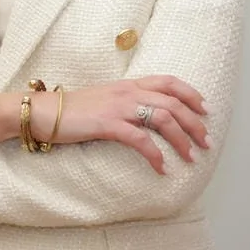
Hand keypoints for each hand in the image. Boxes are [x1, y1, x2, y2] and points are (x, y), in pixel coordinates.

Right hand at [49, 76, 209, 172]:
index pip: (169, 82)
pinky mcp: (108, 124)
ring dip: (182, 139)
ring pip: (163, 118)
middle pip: (173, 102)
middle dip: (195, 123)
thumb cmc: (73, 110)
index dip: (191, 94)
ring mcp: (119, 107)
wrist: (43, 112)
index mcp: (129, 84)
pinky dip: (155, 155)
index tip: (205, 110)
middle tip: (206, 142)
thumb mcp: (105, 99)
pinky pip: (140, 139)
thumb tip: (146, 115)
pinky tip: (161, 168)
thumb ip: (126, 102)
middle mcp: (128, 92)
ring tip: (191, 157)